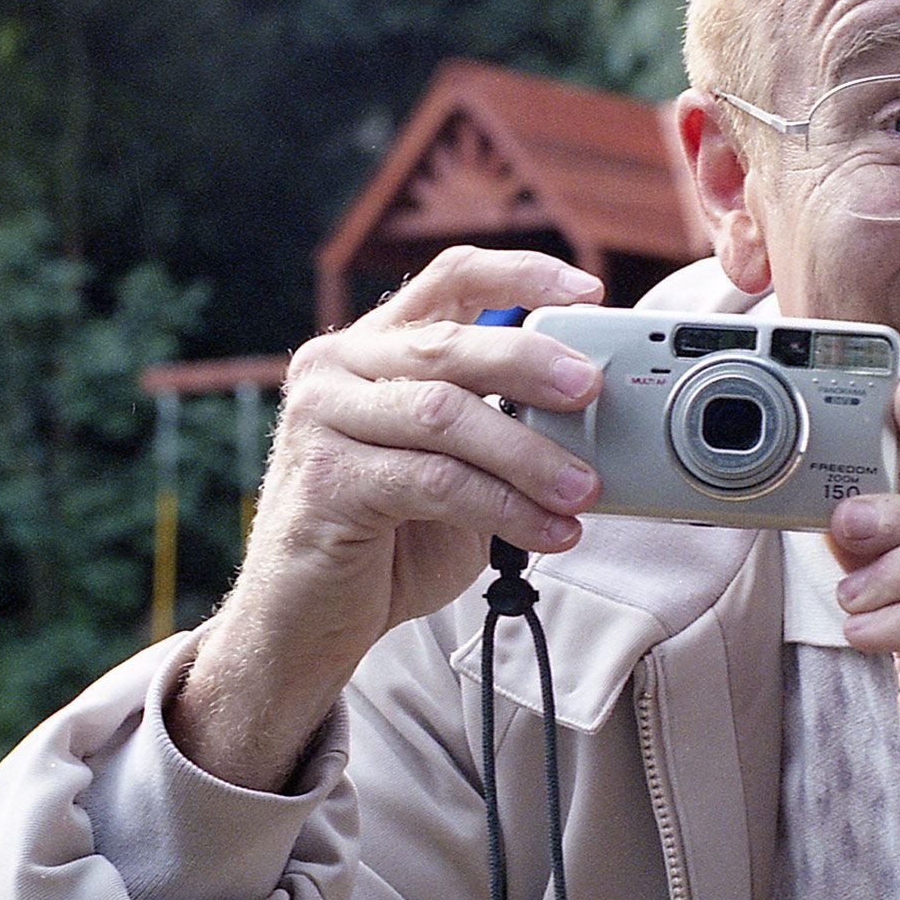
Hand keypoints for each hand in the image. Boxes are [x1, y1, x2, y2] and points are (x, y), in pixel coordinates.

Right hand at [172, 247, 607, 789]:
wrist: (305, 623)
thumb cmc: (385, 539)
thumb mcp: (452, 464)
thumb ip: (498, 426)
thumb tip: (593, 420)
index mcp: (373, 348)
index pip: (449, 279)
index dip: (521, 275)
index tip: (587, 291)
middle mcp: (337, 369)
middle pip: (449, 343)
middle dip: (532, 363)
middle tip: (593, 391)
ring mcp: (322, 421)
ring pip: (444, 414)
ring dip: (527, 454)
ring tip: (583, 488)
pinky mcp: (326, 482)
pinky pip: (433, 482)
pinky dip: (504, 507)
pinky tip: (548, 533)